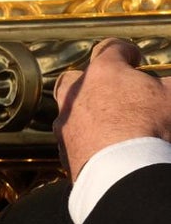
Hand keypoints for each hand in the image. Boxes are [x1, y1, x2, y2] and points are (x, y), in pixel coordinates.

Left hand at [53, 38, 170, 179]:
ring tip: (112, 125)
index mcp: (103, 73)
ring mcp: (66, 125)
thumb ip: (169, 85)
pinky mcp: (64, 152)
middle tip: (115, 91)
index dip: (125, 51)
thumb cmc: (151, 128)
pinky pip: (72, 141)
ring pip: (70, 111)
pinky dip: (86, 141)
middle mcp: (76, 95)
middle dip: (93, 81)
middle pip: (75, 79)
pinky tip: (104, 150)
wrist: (123, 175)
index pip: (110, 48)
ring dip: (88, 114)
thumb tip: (167, 85)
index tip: (134, 59)